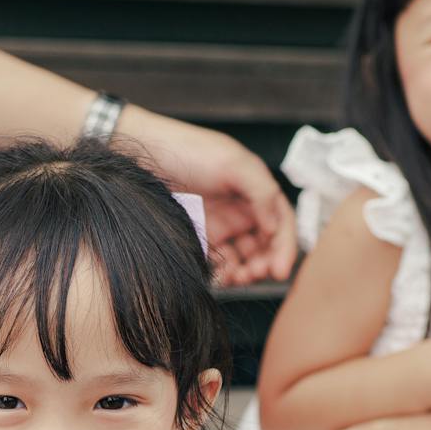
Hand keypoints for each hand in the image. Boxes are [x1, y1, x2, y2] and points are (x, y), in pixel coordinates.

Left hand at [119, 112, 296, 285]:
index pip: (281, 223)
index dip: (285, 248)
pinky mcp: (197, 238)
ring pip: (242, 258)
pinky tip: (221, 276)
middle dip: (265, 263)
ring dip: (246, 272)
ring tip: (238, 278)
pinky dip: (223, 273)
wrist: (145, 154)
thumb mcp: (233, 163)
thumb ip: (261, 192)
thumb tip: (275, 228)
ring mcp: (218, 225)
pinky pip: (217, 261)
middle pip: (264, 245)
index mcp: (255, 191)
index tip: (279, 271)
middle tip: (256, 275)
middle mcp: (239, 210)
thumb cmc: (190, 151)